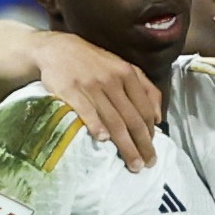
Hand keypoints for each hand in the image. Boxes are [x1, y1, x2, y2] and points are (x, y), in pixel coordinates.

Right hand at [34, 33, 163, 170]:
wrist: (57, 49)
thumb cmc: (94, 63)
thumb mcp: (122, 67)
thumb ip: (144, 88)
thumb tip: (157, 117)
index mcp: (127, 73)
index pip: (144, 109)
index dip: (150, 133)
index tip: (152, 150)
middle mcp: (112, 80)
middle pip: (132, 119)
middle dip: (142, 145)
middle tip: (147, 165)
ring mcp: (92, 85)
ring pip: (114, 120)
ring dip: (125, 145)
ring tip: (132, 164)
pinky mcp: (71, 90)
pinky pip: (87, 111)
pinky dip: (96, 126)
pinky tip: (103, 140)